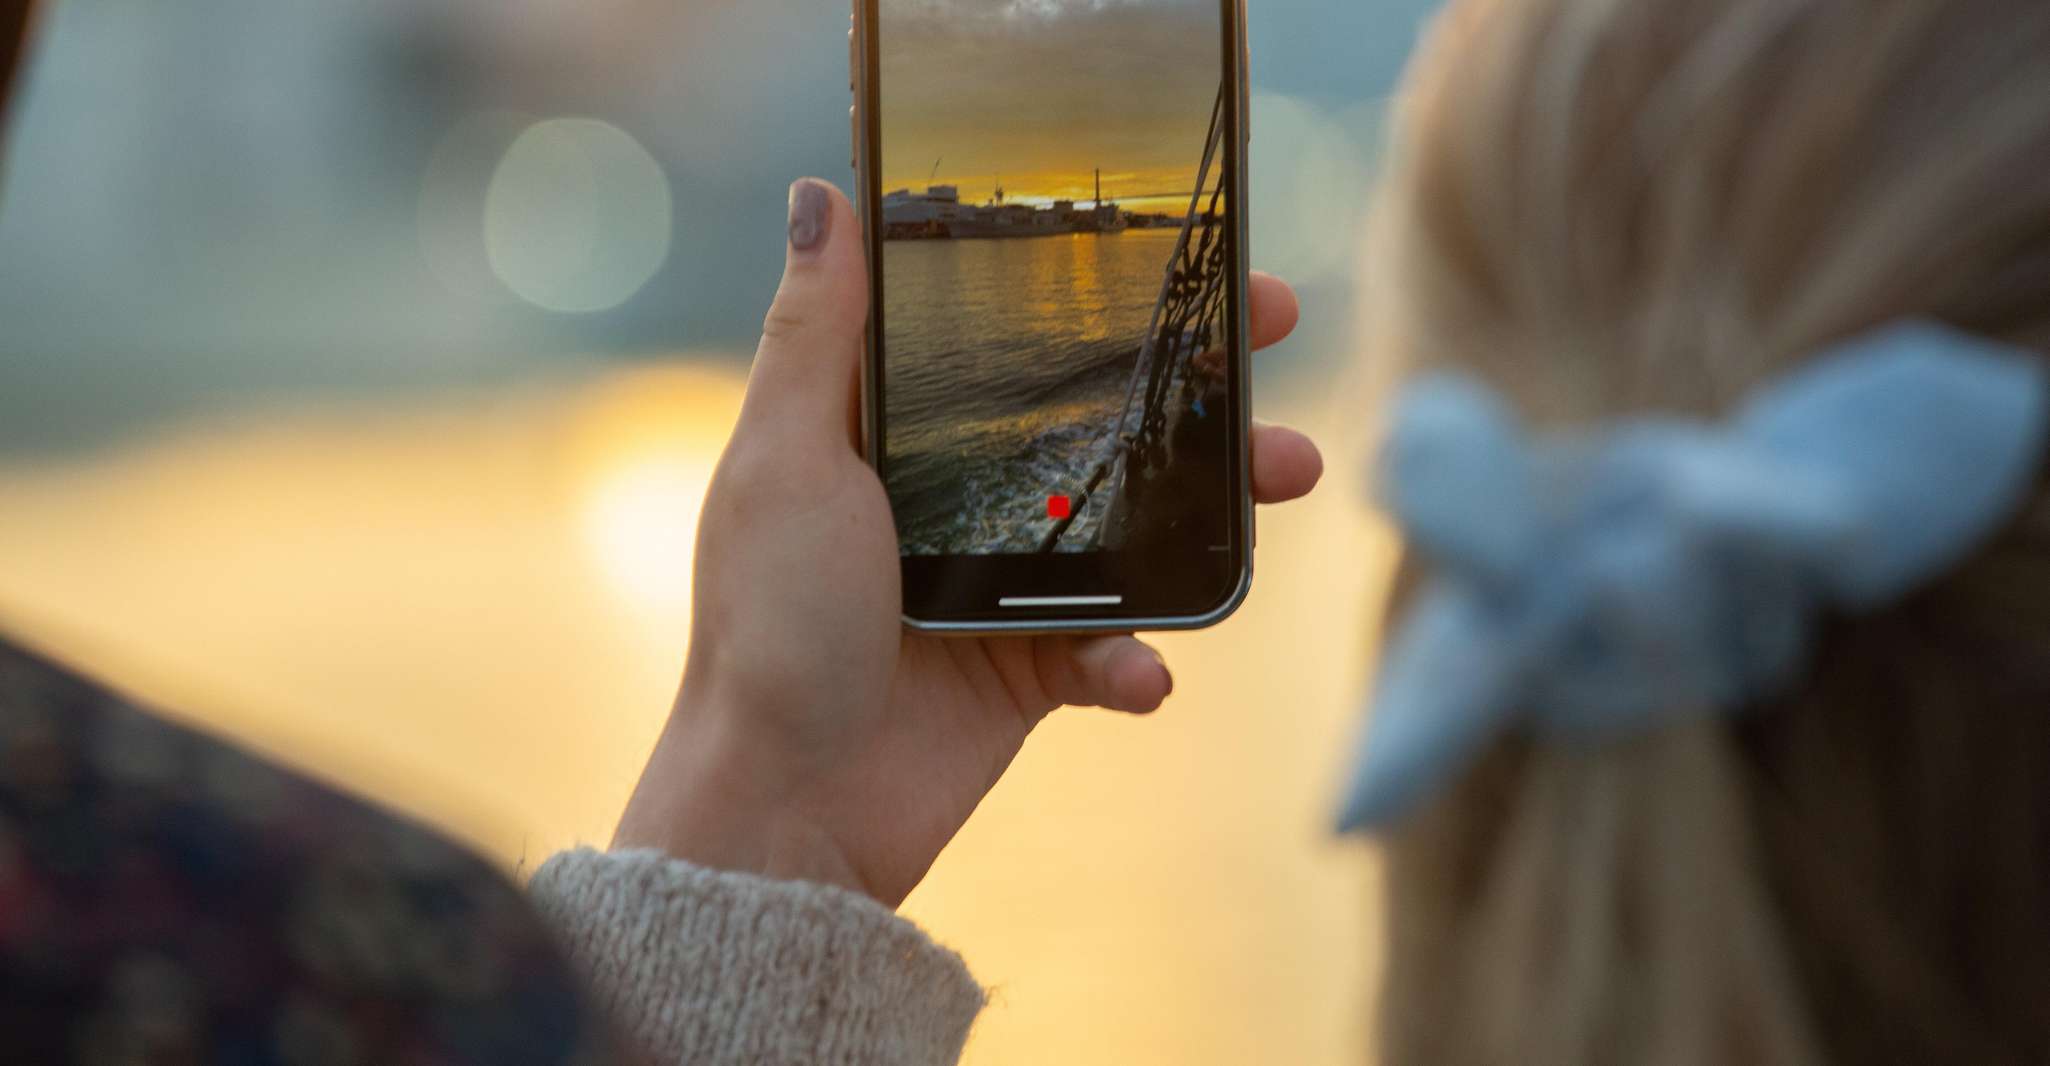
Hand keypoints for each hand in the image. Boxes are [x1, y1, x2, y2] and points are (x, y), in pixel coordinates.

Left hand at [613, 179, 1323, 906]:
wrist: (788, 804)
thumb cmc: (767, 624)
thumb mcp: (784, 458)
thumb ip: (817, 333)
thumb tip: (820, 195)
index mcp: (892, 433)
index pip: (1006, 333)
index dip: (1091, 286)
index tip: (1178, 242)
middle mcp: (954, 497)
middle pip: (1094, 416)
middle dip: (1190, 375)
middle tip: (1270, 329)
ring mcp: (1000, 583)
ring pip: (1134, 524)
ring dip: (1216, 504)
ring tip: (1285, 477)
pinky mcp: (1032, 671)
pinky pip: (1114, 648)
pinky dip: (1139, 659)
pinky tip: (1143, 671)